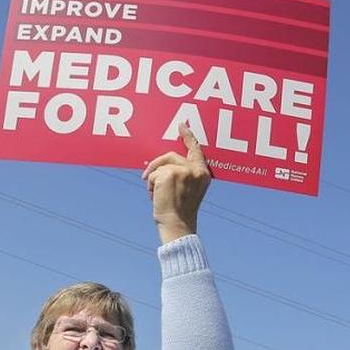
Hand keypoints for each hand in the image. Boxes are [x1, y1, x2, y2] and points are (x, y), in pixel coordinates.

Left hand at [141, 123, 210, 244]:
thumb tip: (165, 164)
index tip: (181, 126)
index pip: (196, 149)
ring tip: (154, 193)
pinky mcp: (170, 174)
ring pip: (161, 165)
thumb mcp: (189, 190)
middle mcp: (196, 170)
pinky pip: (153, 173)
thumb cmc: (180, 211)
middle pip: (171, 155)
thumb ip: (185, 174)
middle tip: (146, 176)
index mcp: (203, 173)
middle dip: (156, 165)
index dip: (188, 136)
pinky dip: (150, 185)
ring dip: (153, 178)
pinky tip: (154, 196)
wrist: (177, 224)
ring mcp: (183, 170)